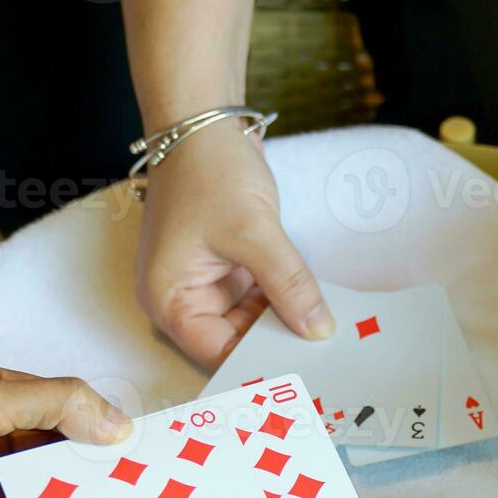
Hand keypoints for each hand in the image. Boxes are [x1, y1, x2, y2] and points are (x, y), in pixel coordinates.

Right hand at [135, 118, 333, 368]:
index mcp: (169, 300)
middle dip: (276, 346)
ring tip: (328, 336)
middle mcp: (182, 299)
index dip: (258, 364)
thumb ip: (288, 285)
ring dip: (285, 323)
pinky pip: (260, 298)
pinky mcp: (228, 269)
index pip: (216, 354)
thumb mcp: (253, 232)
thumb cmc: (209, 171)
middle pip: (234, 343)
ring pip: (252, 322)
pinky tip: (316, 307)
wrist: (204, 122)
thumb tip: (319, 331)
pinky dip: (284, 301)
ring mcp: (206, 284)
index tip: (304, 375)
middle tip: (325, 360)